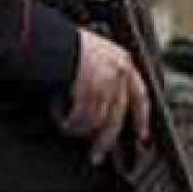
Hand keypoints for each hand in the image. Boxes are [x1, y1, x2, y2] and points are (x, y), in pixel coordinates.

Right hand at [61, 28, 149, 165]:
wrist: (50, 38)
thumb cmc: (63, 43)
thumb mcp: (91, 51)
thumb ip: (101, 72)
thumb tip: (101, 100)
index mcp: (122, 60)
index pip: (141, 96)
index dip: (142, 119)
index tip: (142, 136)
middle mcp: (118, 72)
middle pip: (117, 117)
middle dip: (106, 139)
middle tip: (98, 153)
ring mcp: (105, 82)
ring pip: (99, 120)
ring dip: (82, 128)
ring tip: (69, 128)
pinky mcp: (90, 89)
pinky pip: (83, 117)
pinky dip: (71, 122)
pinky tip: (62, 120)